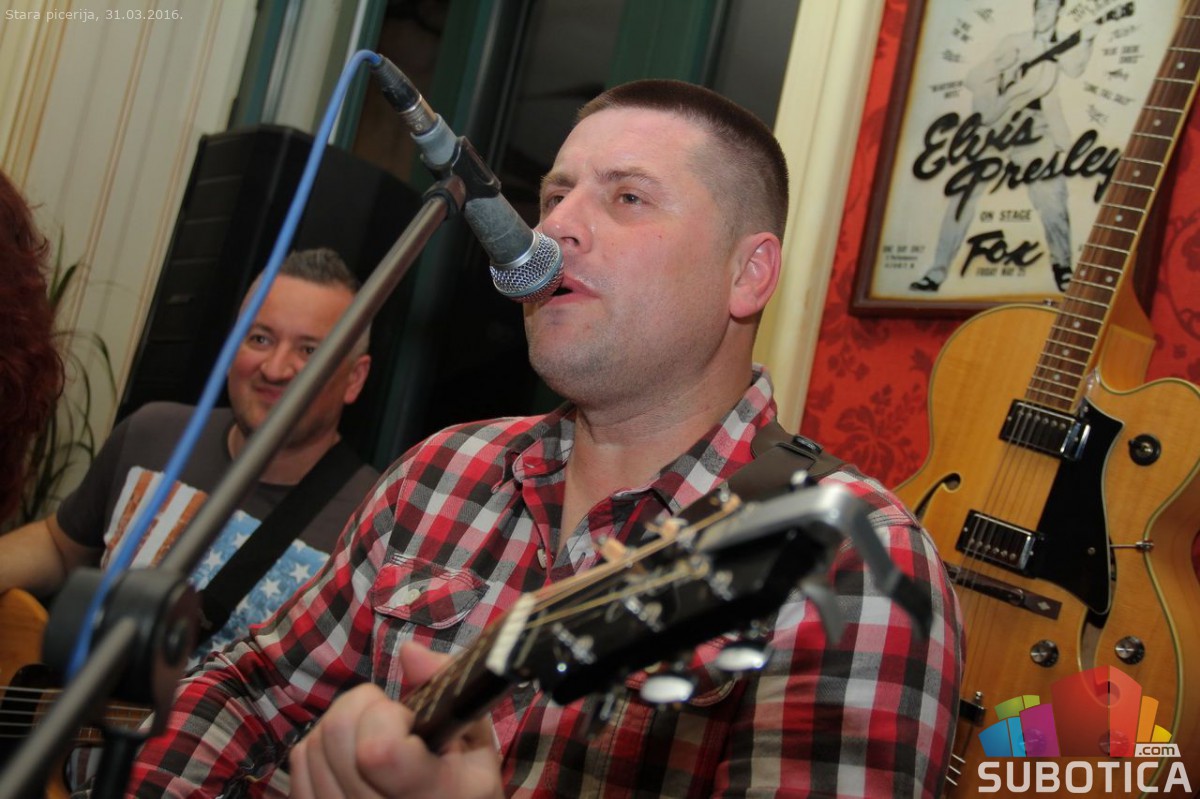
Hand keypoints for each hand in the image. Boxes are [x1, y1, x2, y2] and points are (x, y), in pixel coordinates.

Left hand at [289, 643, 503, 798]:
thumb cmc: (464, 789)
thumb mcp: (477, 743)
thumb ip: (450, 688)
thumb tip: (408, 651)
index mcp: (434, 794)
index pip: (378, 750)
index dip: (388, 716)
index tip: (411, 721)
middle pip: (336, 734)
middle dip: (363, 709)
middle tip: (391, 724)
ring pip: (311, 746)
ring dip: (341, 729)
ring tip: (373, 742)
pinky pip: (297, 766)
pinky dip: (320, 750)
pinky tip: (350, 760)